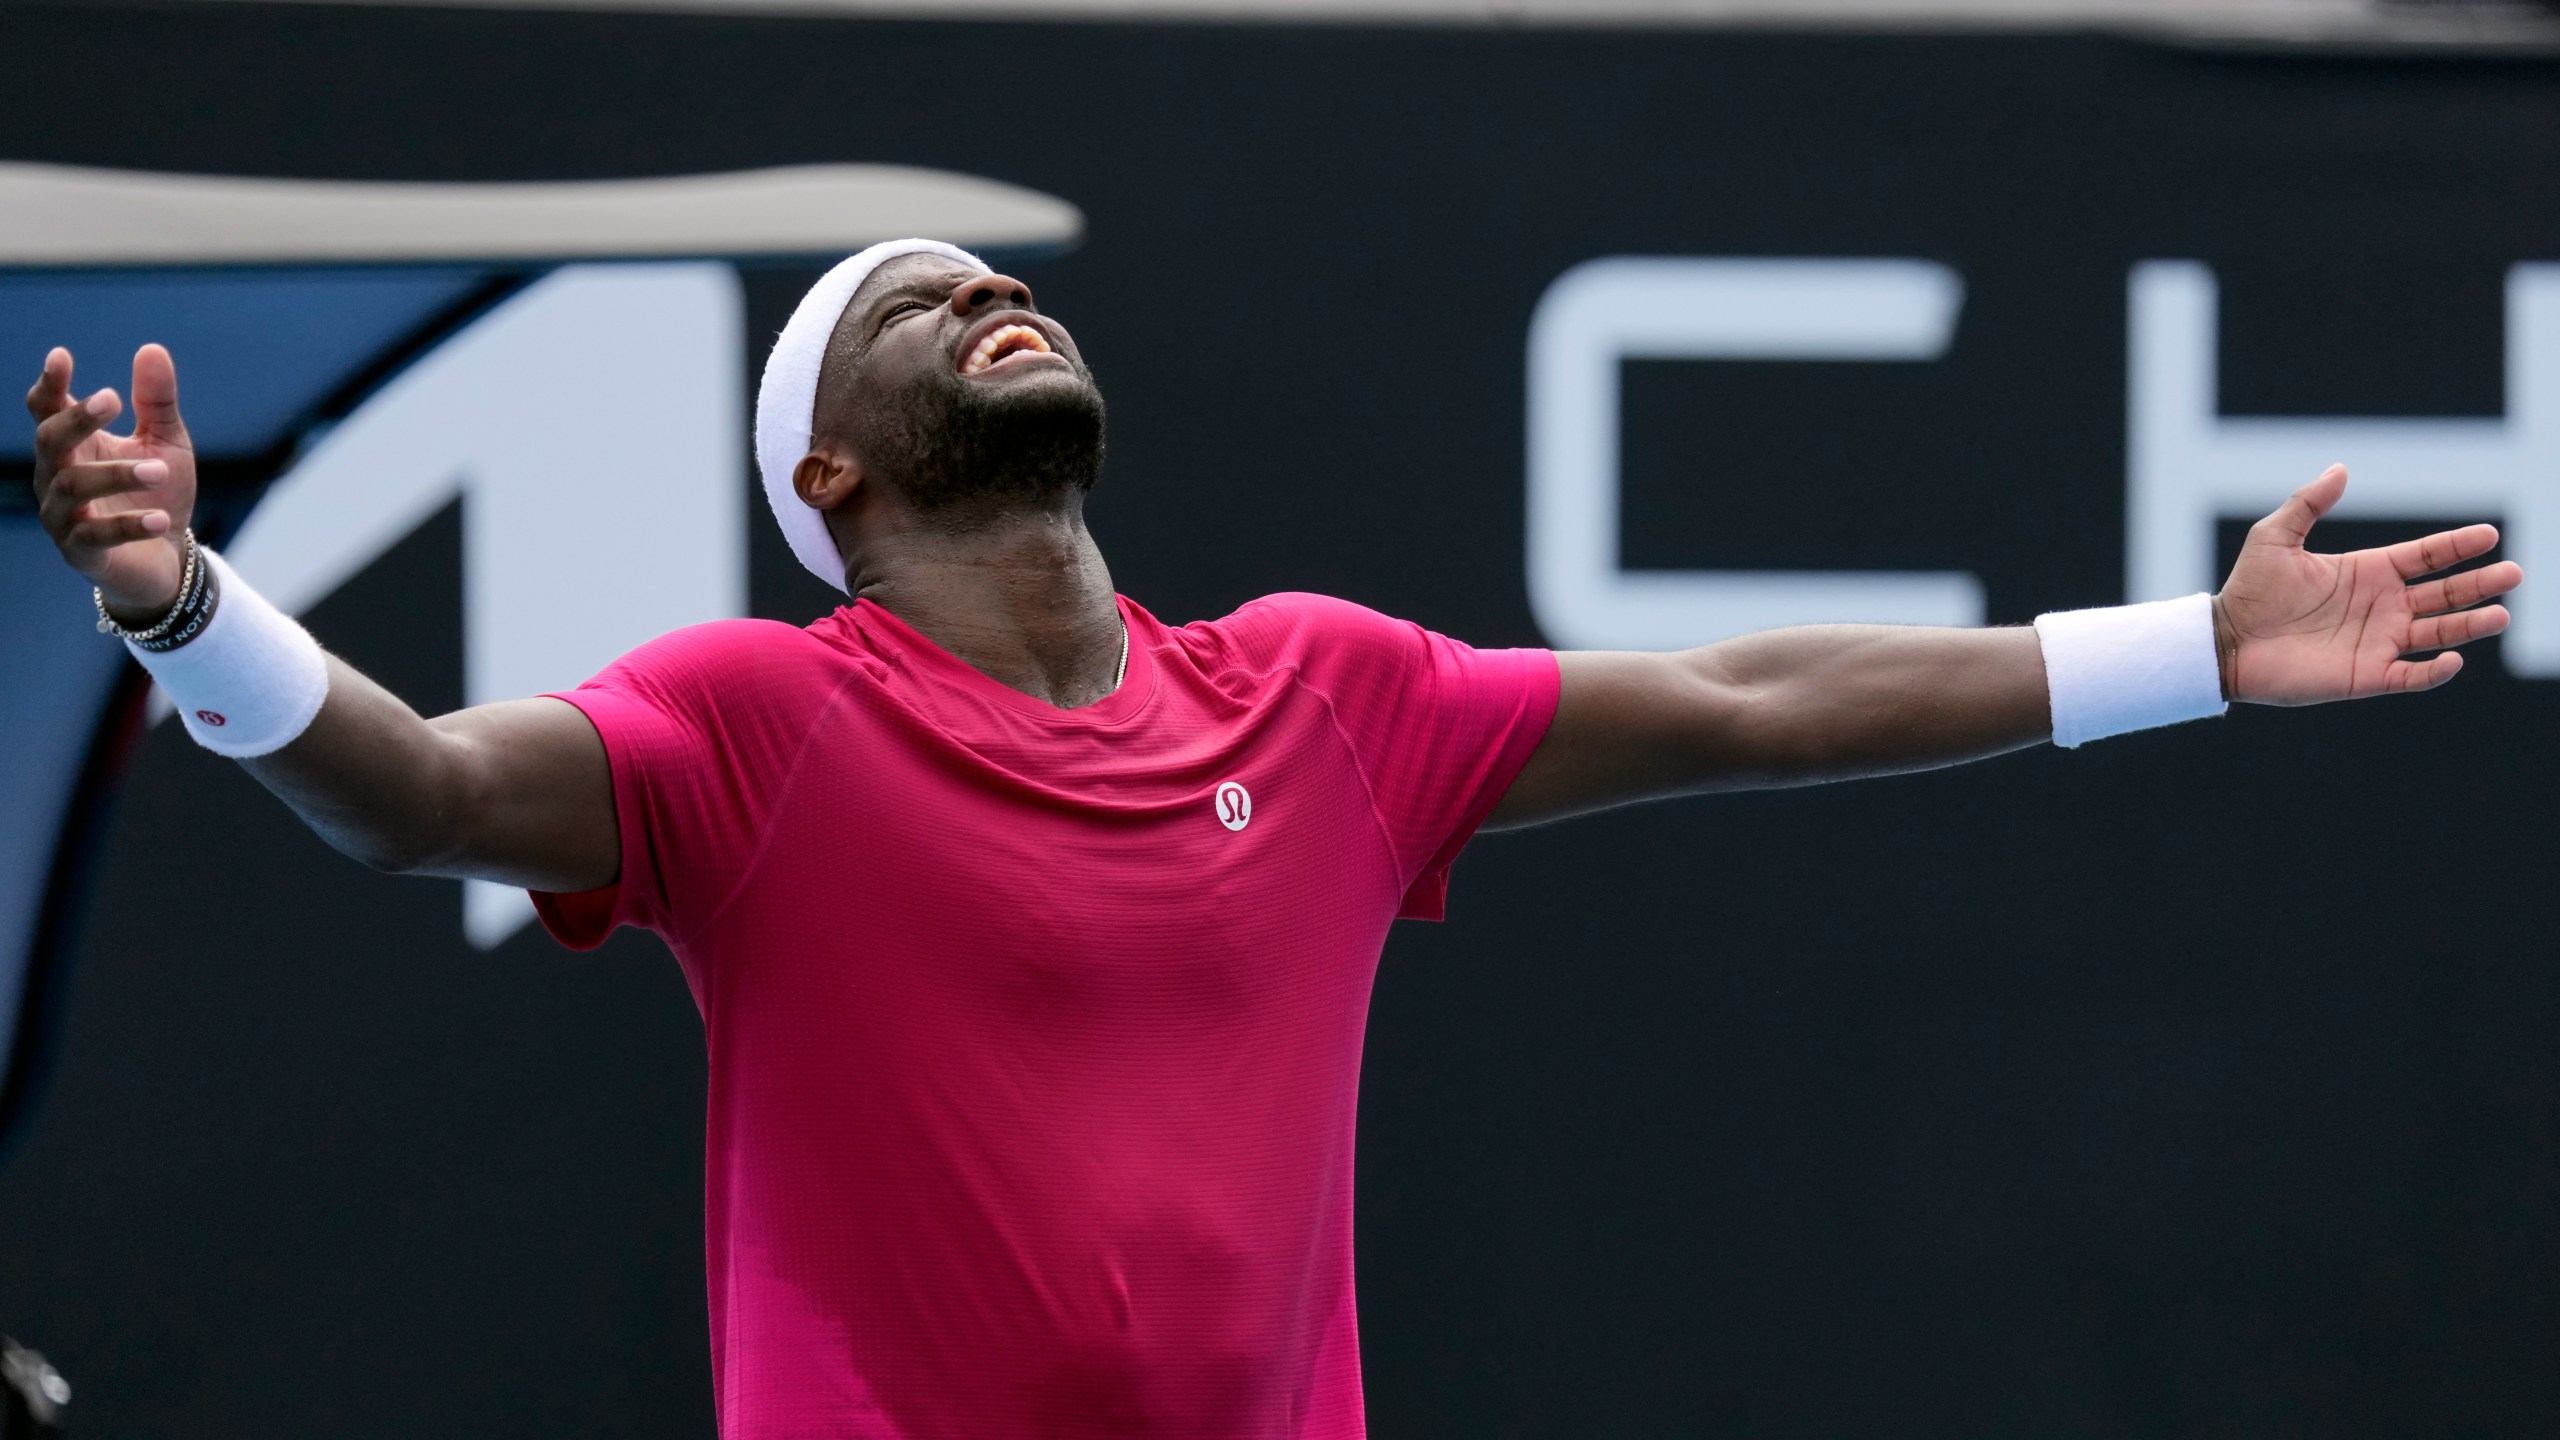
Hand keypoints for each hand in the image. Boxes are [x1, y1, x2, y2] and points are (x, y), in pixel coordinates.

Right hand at [25, 344, 197, 622]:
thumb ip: (156, 401)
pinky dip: (129, 525)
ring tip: (160, 470)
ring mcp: (64, 516)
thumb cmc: (159, 491)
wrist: (167, 556)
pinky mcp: (82, 553)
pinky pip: (97, 536)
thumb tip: (153, 348)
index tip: (61, 356)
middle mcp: (56, 477)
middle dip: (77, 419)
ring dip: (118, 474)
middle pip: (50, 441)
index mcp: (74, 445)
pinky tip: (161, 518)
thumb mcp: (165, 442)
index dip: (50, 384)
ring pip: (74, 486)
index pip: (47, 410)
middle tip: (113, 399)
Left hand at [2216, 464, 2521, 704]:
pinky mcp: (2366, 676)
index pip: (2426, 557)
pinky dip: (2434, 670)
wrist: (2225, 642)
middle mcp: (2383, 606)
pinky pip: (2410, 676)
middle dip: (2479, 584)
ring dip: (2470, 625)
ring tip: (2500, 614)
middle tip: (2514, 574)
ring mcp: (2378, 641)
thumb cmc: (2249, 591)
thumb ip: (2308, 503)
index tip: (2489, 534)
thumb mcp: (2275, 537)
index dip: (2458, 546)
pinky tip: (2452, 658)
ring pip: (2438, 633)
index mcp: (2369, 572)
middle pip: (2445, 594)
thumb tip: (2340, 468)